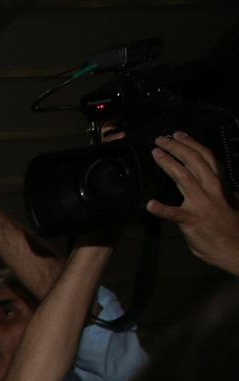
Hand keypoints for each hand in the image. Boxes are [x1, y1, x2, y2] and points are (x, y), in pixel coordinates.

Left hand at [149, 132, 238, 274]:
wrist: (237, 245)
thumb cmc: (230, 225)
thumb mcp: (227, 199)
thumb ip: (215, 188)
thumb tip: (207, 180)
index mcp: (219, 183)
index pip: (206, 156)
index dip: (191, 143)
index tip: (178, 135)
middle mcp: (211, 189)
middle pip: (194, 160)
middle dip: (176, 147)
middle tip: (161, 140)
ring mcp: (202, 203)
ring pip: (184, 177)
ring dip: (168, 163)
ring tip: (157, 154)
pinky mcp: (193, 220)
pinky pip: (174, 213)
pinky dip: (162, 208)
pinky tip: (150, 204)